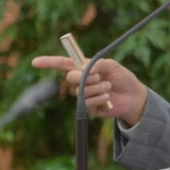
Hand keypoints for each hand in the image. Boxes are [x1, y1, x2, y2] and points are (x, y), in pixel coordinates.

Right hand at [32, 55, 147, 124]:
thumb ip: (99, 64)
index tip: (35, 62)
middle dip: (83, 77)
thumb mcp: (113, 66)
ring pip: (80, 91)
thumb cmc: (123, 78)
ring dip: (96, 88)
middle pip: (70, 78)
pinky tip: (107, 98)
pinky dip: (98, 98)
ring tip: (108, 87)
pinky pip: (87, 102)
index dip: (49, 62)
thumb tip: (87, 68)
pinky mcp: (89, 107)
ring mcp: (84, 95)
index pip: (63, 64)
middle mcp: (81, 81)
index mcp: (84, 68)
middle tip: (99, 76)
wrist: (134, 96)